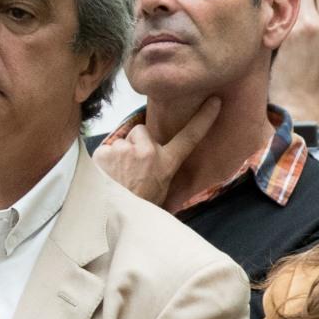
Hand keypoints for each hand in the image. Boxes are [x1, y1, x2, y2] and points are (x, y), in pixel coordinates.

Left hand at [94, 96, 220, 205]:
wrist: (118, 217)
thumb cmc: (141, 206)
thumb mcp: (163, 188)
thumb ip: (163, 167)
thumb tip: (158, 158)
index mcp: (166, 163)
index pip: (189, 137)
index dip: (203, 118)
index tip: (214, 101)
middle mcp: (148, 152)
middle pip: (140, 131)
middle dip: (136, 143)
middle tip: (132, 167)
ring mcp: (125, 151)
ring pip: (121, 140)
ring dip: (118, 153)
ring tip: (117, 175)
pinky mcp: (104, 153)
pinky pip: (105, 149)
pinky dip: (104, 160)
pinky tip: (106, 175)